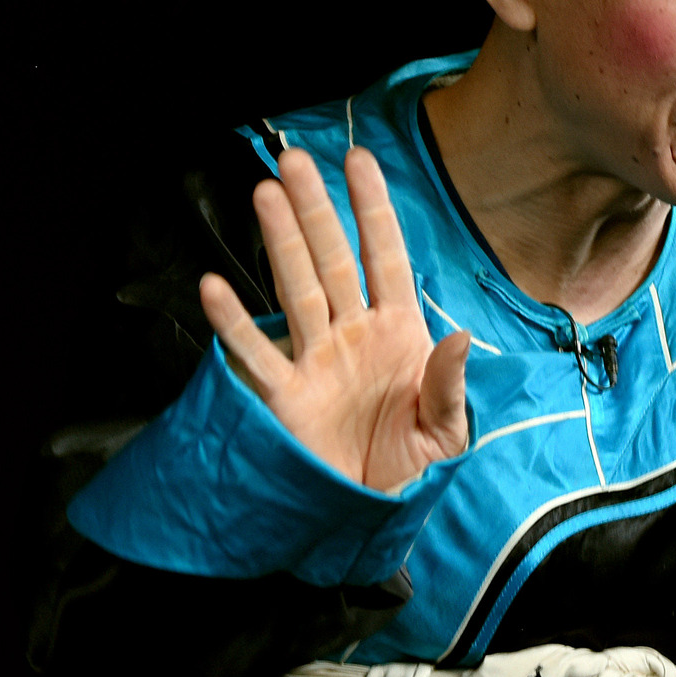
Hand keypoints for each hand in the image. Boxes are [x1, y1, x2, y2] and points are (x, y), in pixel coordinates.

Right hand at [200, 146, 471, 492]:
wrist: (373, 516)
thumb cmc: (412, 469)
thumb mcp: (446, 433)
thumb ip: (449, 385)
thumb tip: (460, 339)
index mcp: (399, 333)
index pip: (385, 257)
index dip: (372, 210)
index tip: (358, 161)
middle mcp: (353, 334)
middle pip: (332, 260)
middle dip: (316, 209)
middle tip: (294, 161)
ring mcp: (316, 359)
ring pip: (296, 289)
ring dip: (282, 242)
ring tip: (265, 194)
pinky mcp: (286, 395)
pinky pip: (257, 353)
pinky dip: (234, 322)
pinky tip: (215, 287)